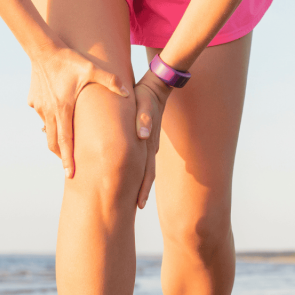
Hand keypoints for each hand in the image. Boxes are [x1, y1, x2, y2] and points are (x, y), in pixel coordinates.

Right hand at [29, 43, 128, 177]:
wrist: (42, 48)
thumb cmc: (69, 60)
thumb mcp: (92, 69)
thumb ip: (111, 82)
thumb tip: (127, 93)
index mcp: (63, 109)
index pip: (65, 141)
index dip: (67, 159)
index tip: (70, 174)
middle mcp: (49, 112)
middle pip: (53, 142)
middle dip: (61, 155)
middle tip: (68, 167)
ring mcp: (40, 107)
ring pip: (47, 129)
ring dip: (56, 138)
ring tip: (65, 146)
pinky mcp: (34, 100)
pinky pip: (42, 115)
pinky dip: (49, 120)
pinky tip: (57, 117)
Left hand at [134, 71, 172, 208]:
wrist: (157, 86)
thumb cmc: (146, 95)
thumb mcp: (143, 103)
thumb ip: (144, 118)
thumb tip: (142, 135)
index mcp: (148, 142)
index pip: (146, 171)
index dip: (142, 188)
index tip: (139, 204)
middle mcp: (150, 146)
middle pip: (147, 173)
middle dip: (143, 191)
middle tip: (138, 208)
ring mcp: (151, 143)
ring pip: (147, 168)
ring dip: (143, 183)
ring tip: (137, 199)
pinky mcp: (148, 139)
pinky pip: (144, 158)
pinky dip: (141, 170)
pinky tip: (136, 176)